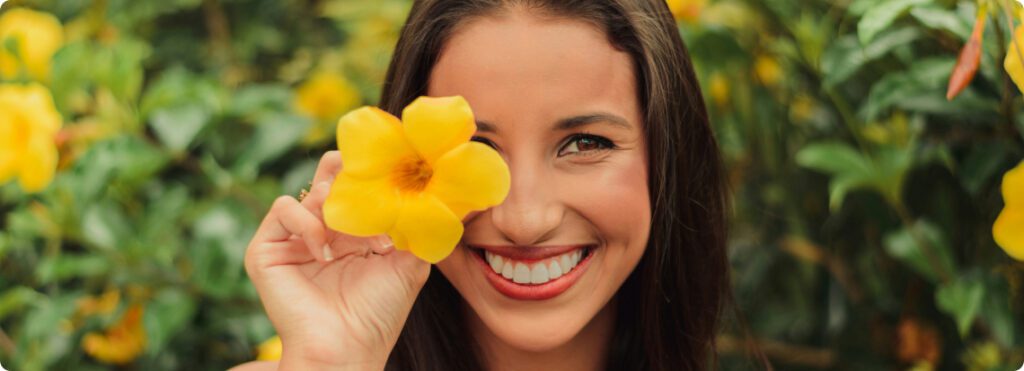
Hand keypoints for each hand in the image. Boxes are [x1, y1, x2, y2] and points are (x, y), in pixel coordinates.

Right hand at [243, 151, 430, 369]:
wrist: (348, 349)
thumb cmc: (379, 314)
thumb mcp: (410, 263)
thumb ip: (417, 226)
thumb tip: (436, 192)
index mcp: (353, 231)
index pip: (357, 184)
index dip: (373, 178)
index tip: (395, 181)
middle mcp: (323, 230)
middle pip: (329, 174)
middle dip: (350, 175)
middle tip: (368, 188)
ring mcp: (294, 239)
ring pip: (309, 190)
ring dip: (336, 205)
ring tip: (354, 236)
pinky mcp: (267, 249)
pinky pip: (283, 209)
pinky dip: (307, 222)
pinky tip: (325, 252)